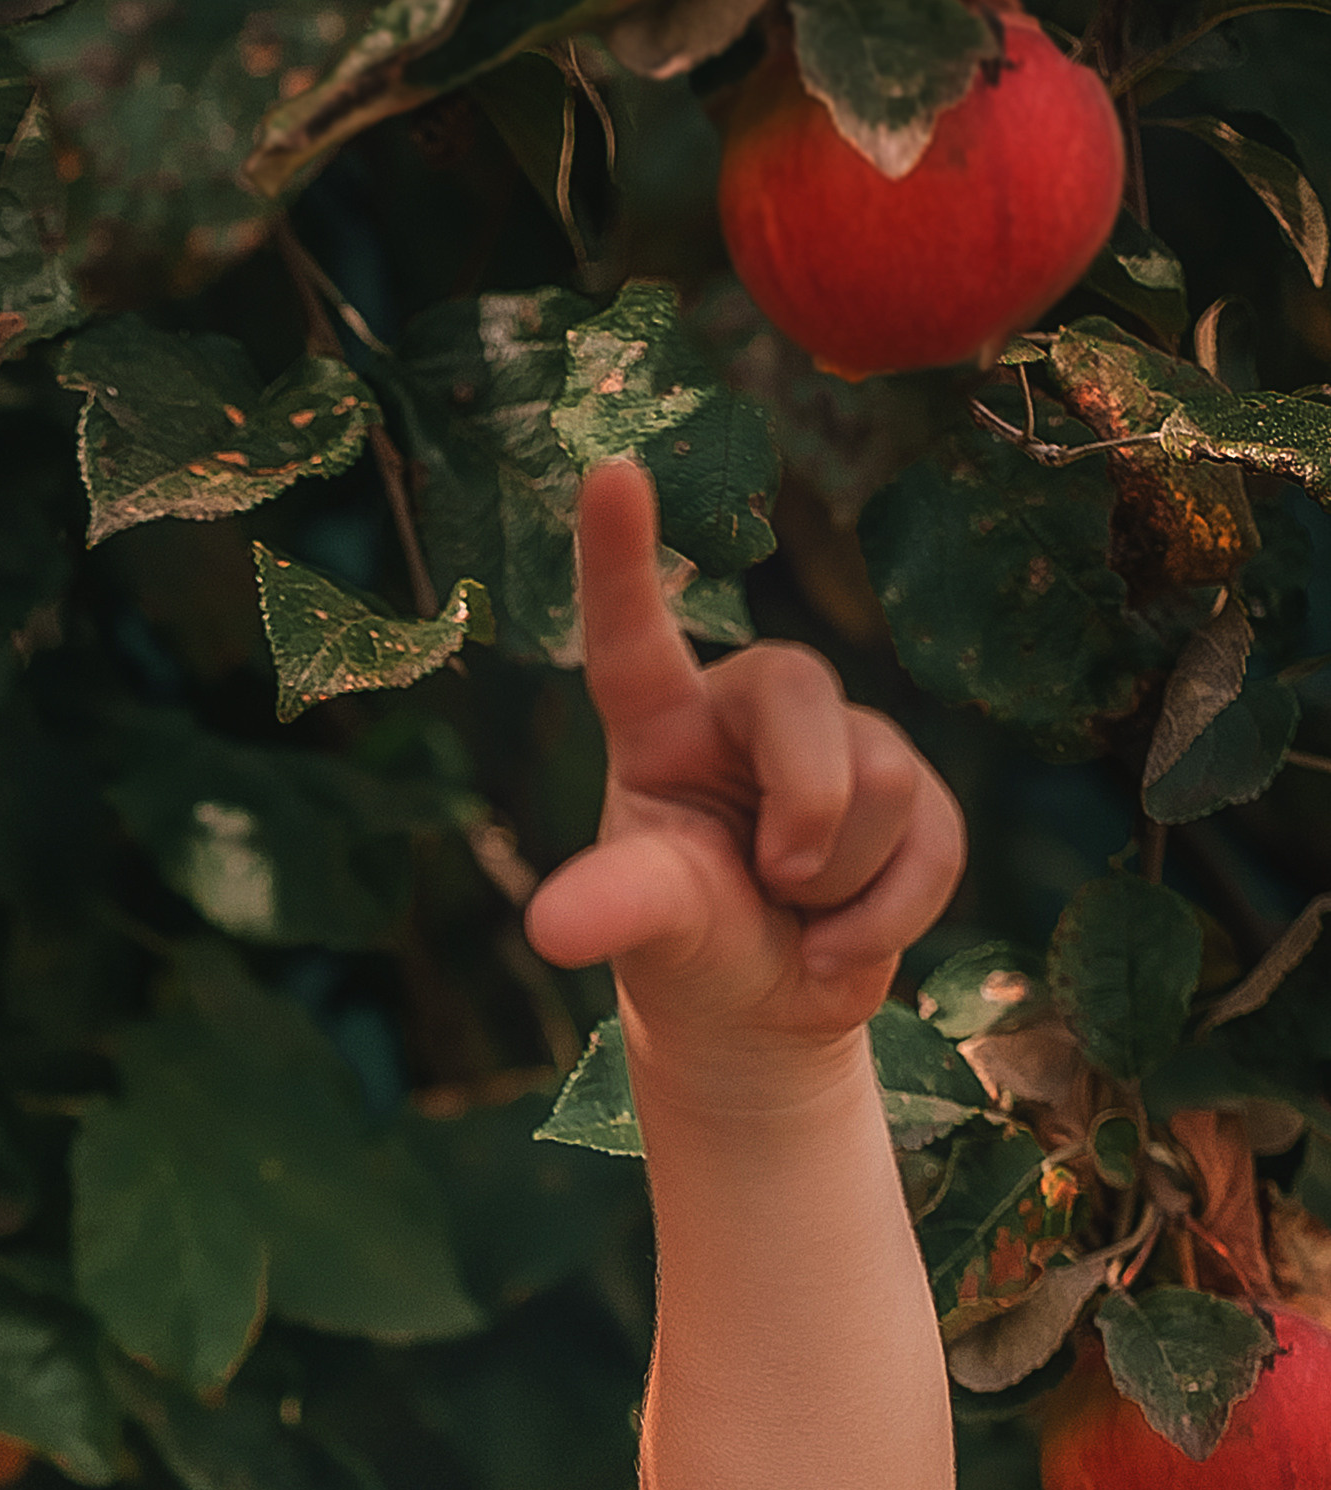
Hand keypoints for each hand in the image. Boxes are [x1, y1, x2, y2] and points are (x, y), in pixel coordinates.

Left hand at [524, 458, 963, 1066]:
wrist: (761, 1017)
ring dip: (839, 884)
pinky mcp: (917, 800)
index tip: (609, 471)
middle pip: (804, 698)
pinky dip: (888, 918)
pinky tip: (839, 946)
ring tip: (796, 912)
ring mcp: (843, 746)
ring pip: (883, 781)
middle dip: (804, 811)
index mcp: (660, 726)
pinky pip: (936, 843)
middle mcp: (752, 711)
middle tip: (774, 881)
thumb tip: (553, 928)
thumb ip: (615, 908)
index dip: (620, 560)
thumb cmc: (686, 951)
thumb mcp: (648, 930)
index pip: (632, 639)